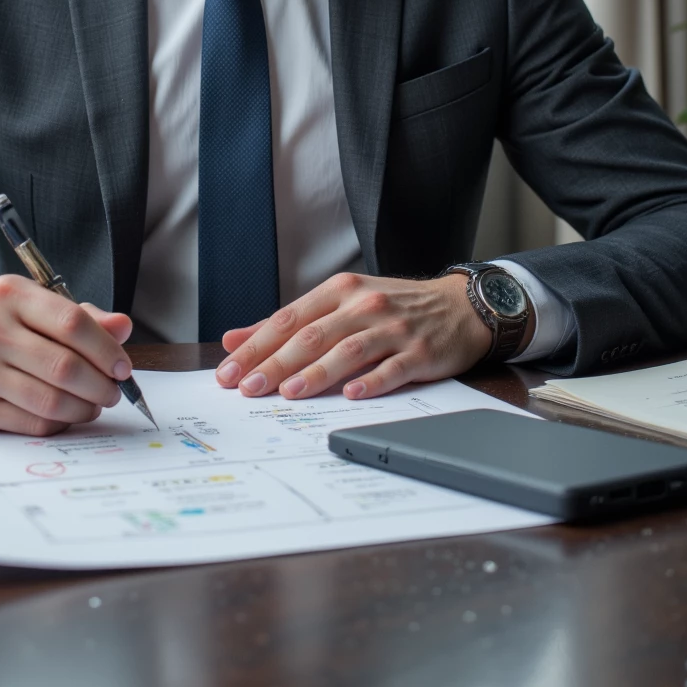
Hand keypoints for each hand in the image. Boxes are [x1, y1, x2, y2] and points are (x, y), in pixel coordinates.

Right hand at [0, 275, 134, 433]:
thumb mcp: (32, 308)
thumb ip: (81, 317)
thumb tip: (122, 328)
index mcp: (10, 295)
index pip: (72, 323)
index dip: (106, 349)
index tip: (122, 367)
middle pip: (65, 366)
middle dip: (100, 385)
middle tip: (113, 391)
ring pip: (51, 400)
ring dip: (84, 408)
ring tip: (93, 405)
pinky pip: (32, 423)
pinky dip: (59, 423)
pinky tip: (66, 415)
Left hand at [214, 271, 505, 401]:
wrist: (457, 306)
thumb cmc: (392, 307)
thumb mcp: (341, 303)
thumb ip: (290, 323)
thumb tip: (235, 339)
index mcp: (339, 291)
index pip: (288, 319)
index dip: (256, 345)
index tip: (229, 371)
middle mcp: (363, 306)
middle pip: (312, 336)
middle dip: (275, 363)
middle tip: (248, 388)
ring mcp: (393, 328)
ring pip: (348, 351)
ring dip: (316, 373)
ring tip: (288, 392)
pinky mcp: (419, 352)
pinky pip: (392, 368)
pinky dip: (371, 381)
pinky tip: (351, 394)